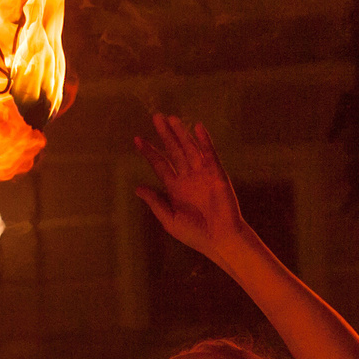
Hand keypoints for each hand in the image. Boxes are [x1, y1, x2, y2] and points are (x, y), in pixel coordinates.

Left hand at [132, 114, 249, 263]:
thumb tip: (138, 188)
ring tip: (171, 118)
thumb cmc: (196, 235)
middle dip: (165, 135)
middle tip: (156, 117)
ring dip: (181, 134)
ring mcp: (203, 175)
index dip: (149, 152)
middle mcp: (188, 178)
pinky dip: (204, 141)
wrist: (221, 241)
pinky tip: (197, 128)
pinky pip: (210, 155)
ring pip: (190, 149)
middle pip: (174, 151)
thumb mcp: (170, 220)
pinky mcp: (217, 175)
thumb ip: (155, 203)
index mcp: (175, 188)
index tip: (137, 139)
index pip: (160, 165)